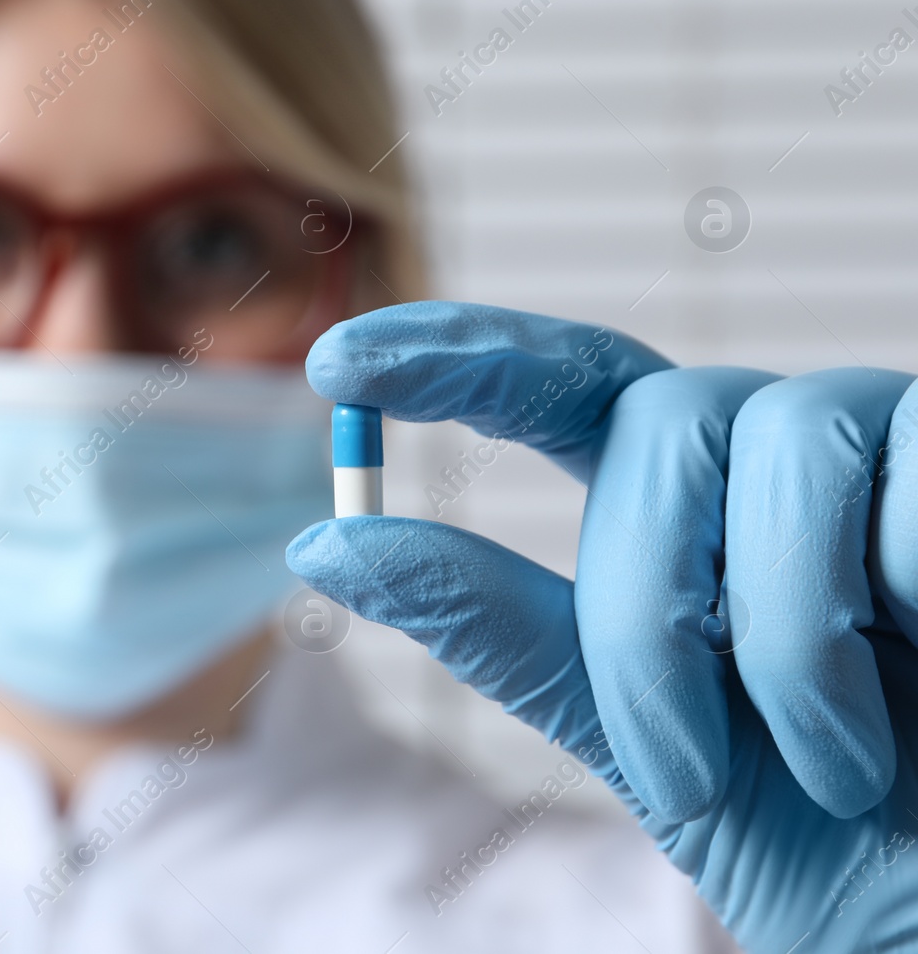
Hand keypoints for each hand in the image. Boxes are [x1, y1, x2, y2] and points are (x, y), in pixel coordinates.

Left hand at [286, 301, 917, 952]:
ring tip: (832, 766)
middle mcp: (775, 453)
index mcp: (685, 504)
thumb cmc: (823, 826)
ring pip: (783, 432)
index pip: (561, 384)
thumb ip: (498, 629)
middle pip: (659, 423)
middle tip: (677, 771)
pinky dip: (907, 591)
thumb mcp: (640, 735)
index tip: (332, 361)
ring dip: (782, 628)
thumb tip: (322, 548)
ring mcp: (890, 449)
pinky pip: (917, 471)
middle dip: (648, 608)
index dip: (456, 354)